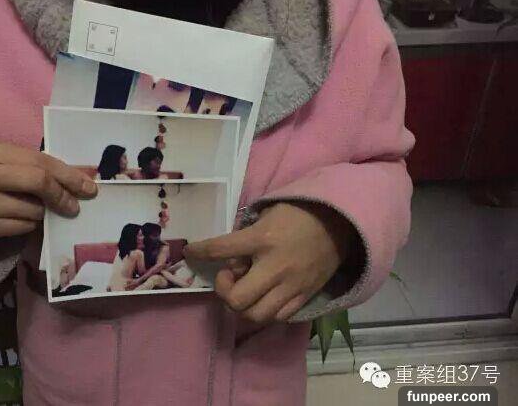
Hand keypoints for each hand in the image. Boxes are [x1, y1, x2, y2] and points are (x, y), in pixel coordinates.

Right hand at [0, 139, 97, 238]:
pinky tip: (23, 216)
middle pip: (39, 184)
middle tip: (74, 205)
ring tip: (37, 206)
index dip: (69, 176)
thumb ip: (39, 165)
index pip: (41, 162)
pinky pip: (23, 227)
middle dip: (63, 195)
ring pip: (34, 210)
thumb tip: (80, 181)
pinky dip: (31, 222)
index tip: (88, 188)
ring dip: (45, 211)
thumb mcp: (8, 157)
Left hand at [184, 202, 354, 323]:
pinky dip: (264, 310)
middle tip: (228, 275)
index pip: (220, 249)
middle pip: (237, 299)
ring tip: (245, 289)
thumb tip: (229, 255)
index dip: (199, 251)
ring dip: (242, 305)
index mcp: (262, 238)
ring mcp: (291, 285)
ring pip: (255, 315)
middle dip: (224, 290)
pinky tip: (263, 296)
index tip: (190, 252)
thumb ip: (247, 234)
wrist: (340, 223)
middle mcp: (275, 266)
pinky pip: (278, 317)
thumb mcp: (269, 214)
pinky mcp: (304, 296)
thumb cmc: (300, 213)